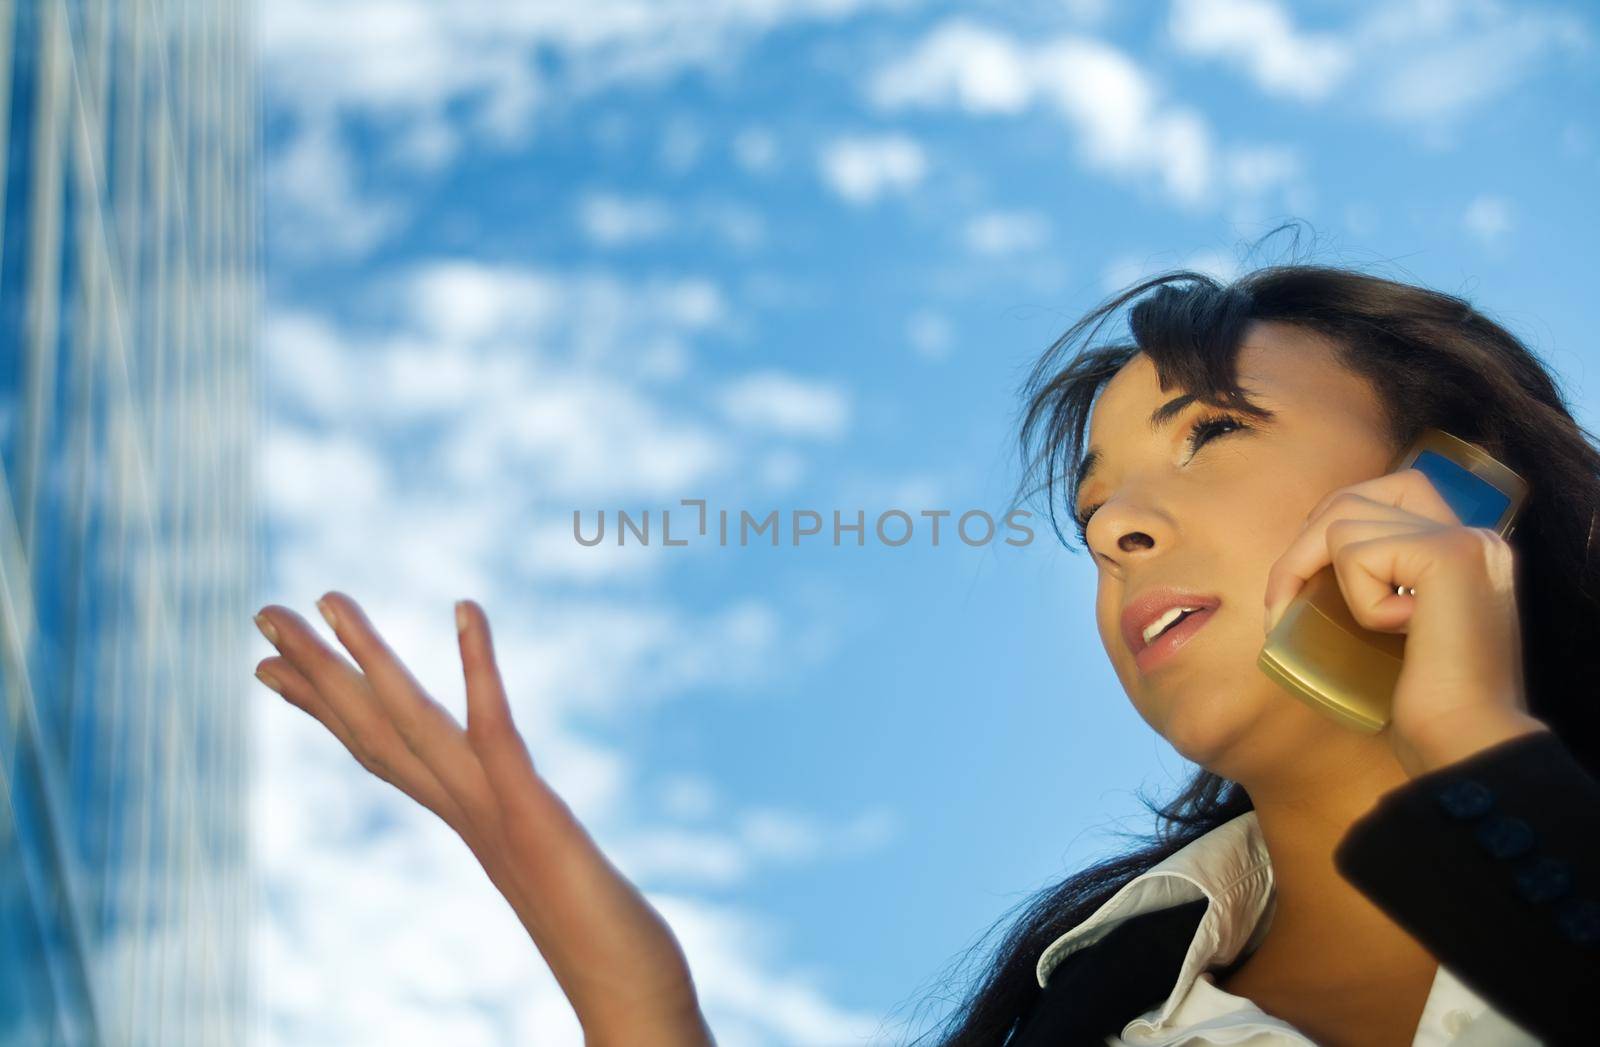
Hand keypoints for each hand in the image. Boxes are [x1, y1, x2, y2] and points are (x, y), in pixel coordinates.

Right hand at [252, 592, 715, 1046]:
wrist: (631, 1000)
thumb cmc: (606, 947)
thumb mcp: (551, 871)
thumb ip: (524, 840)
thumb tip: (509, 828)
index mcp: (468, 822)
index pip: (382, 754)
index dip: (326, 708)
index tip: (271, 671)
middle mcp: (466, 814)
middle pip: (376, 731)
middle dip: (318, 670)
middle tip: (262, 612)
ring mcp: (494, 812)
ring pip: (413, 724)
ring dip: (368, 657)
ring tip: (327, 597)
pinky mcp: (533, 812)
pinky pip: (497, 729)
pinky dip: (479, 667)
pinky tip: (466, 606)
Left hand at [1262, 467, 1549, 777]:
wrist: (1465, 743)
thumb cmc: (1426, 704)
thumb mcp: (1398, 629)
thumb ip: (1382, 586)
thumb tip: (1307, 565)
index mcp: (1465, 549)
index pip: (1384, 493)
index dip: (1329, 528)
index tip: (1301, 584)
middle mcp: (1474, 535)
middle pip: (1356, 495)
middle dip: (1304, 544)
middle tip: (1283, 604)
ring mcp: (1465, 540)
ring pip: (1344, 518)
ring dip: (1319, 574)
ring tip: (1347, 625)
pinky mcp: (1448, 554)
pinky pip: (1357, 552)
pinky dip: (1357, 595)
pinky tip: (1394, 632)